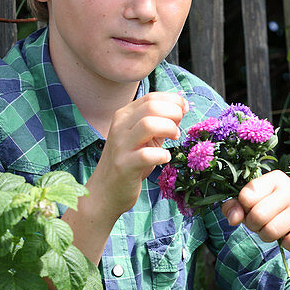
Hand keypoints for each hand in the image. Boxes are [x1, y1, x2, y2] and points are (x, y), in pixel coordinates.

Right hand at [88, 92, 187, 218]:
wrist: (104, 192)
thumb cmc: (128, 163)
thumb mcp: (142, 138)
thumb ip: (158, 123)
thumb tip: (181, 108)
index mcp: (124, 116)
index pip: (152, 97)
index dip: (173, 101)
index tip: (184, 110)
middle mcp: (120, 126)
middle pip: (152, 106)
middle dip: (173, 113)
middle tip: (178, 128)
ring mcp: (121, 145)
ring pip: (149, 124)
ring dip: (169, 129)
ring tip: (174, 139)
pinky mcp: (124, 165)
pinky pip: (148, 155)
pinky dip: (162, 155)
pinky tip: (164, 158)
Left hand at [222, 170, 289, 262]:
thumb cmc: (274, 216)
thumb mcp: (251, 208)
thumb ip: (234, 207)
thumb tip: (233, 218)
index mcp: (276, 178)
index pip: (246, 196)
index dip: (244, 210)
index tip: (254, 210)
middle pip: (257, 215)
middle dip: (255, 226)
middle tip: (265, 224)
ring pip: (271, 231)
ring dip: (268, 237)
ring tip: (277, 231)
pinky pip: (289, 242)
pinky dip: (286, 244)